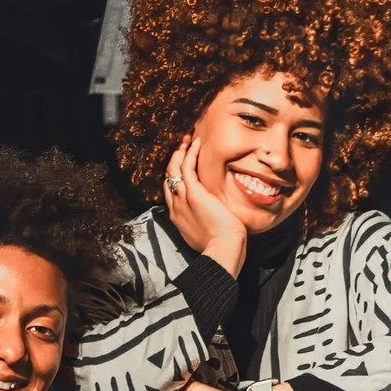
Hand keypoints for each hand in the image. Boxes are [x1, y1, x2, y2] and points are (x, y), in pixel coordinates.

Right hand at [164, 134, 247, 275]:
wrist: (222, 249)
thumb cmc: (220, 245)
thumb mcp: (204, 233)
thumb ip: (202, 221)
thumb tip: (210, 215)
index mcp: (177, 216)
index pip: (170, 190)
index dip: (173, 175)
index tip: (181, 165)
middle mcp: (175, 206)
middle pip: (168, 177)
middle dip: (174, 160)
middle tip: (182, 147)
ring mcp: (182, 199)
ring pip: (174, 169)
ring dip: (180, 152)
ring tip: (187, 140)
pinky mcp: (194, 193)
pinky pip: (187, 167)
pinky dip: (190, 153)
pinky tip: (196, 143)